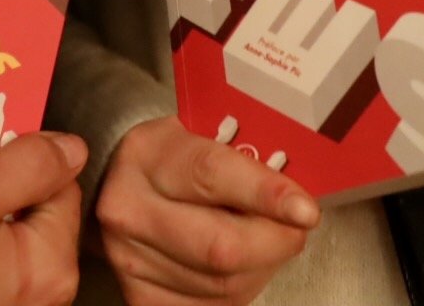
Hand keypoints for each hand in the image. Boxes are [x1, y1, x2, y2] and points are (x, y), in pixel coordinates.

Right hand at [96, 116, 318, 305]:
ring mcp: (130, 258)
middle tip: (297, 229)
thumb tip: (299, 202)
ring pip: (223, 284)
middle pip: (221, 246)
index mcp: (148, 154)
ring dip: (262, 268)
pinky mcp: (139, 296)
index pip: (212, 175)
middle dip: (275, 242)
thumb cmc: (172, 156)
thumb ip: (244, 160)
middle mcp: (129, 208)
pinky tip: (241, 266)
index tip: (305, 210)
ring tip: (266, 243)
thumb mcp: (200, 134)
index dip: (265, 195)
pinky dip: (238, 290)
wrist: (117, 182)